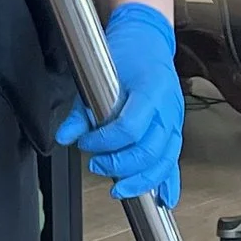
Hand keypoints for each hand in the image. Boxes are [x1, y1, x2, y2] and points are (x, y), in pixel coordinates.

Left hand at [56, 3, 183, 205]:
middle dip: (120, 165)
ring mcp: (175, 122)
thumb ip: (81, 111)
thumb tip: (66, 136)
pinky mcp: (175, 131)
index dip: (105, 142)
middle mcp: (168, 109)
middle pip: (150, 150)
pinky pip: (174, 161)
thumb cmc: (127, 54)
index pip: (131, 127)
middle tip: (96, 165)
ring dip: (141, 180)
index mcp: (151, 90)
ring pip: (164, 161)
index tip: (86, 143)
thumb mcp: (97, 75)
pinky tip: (164, 199)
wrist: (148, 40)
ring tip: (118, 188)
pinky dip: (170, 182)